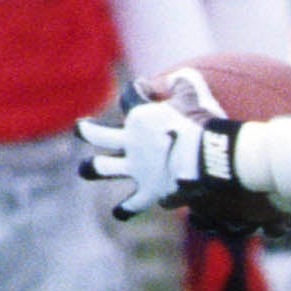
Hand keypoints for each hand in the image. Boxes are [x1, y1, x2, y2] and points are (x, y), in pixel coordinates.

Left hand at [78, 92, 214, 220]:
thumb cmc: (202, 124)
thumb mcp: (194, 94)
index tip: (144, 87)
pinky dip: (127, 209)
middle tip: (80, 127)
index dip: (137, 88)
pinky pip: (132, 204)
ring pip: (101, 169)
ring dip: (91, 169)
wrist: (210, 159)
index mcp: (139, 116)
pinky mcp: (149, 192)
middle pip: (96, 134)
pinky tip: (121, 212)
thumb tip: (176, 78)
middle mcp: (130, 142)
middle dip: (86, 130)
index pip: (129, 94)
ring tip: (86, 169)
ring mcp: (136, 168)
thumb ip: (183, 83)